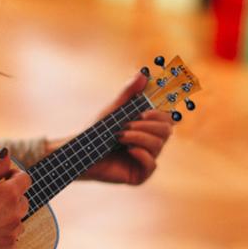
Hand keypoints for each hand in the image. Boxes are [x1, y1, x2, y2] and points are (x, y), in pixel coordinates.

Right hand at [0, 150, 31, 248]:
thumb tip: (7, 154)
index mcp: (8, 194)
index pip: (24, 179)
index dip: (14, 176)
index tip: (4, 178)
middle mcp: (15, 215)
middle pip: (23, 202)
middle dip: (11, 199)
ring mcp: (11, 236)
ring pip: (17, 224)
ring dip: (7, 220)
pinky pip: (10, 243)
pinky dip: (1, 239)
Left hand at [45, 72, 172, 185]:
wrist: (80, 152)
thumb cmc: (96, 132)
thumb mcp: (114, 109)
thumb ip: (128, 93)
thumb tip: (143, 73)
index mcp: (148, 129)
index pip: (168, 119)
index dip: (161, 113)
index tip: (143, 110)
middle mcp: (150, 144)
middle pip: (167, 131)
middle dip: (147, 125)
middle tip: (126, 124)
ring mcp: (145, 160)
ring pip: (158, 145)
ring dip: (138, 137)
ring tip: (120, 136)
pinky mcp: (139, 175)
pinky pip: (152, 165)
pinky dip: (140, 153)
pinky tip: (127, 150)